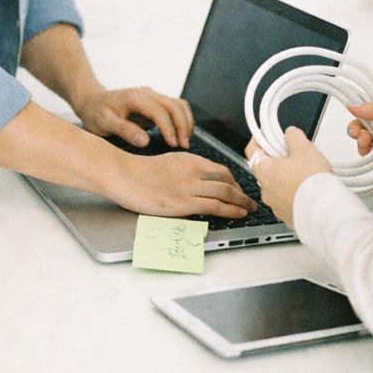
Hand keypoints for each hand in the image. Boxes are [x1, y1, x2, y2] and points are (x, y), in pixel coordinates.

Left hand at [77, 87, 193, 148]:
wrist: (92, 103)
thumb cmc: (96, 112)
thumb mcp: (104, 123)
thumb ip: (124, 130)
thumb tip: (145, 140)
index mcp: (135, 97)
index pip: (159, 111)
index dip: (169, 128)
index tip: (172, 144)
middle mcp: (146, 94)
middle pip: (174, 105)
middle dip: (183, 125)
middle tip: (183, 146)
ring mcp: (152, 98)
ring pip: (179, 105)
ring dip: (185, 122)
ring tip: (184, 142)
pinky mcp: (155, 104)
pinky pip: (175, 109)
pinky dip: (182, 120)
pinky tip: (180, 135)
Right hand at [111, 151, 256, 218]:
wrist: (122, 175)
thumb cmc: (137, 173)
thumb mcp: (167, 163)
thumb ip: (184, 170)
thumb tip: (196, 182)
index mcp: (188, 159)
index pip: (220, 169)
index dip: (234, 181)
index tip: (237, 189)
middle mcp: (193, 171)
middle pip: (228, 180)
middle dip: (242, 192)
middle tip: (248, 200)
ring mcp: (189, 186)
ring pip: (226, 192)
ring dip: (242, 202)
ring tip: (249, 208)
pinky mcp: (184, 202)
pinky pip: (216, 205)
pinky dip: (232, 210)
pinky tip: (238, 213)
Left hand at [245, 128, 332, 227]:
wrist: (325, 211)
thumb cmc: (312, 182)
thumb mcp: (305, 149)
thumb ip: (294, 137)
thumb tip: (290, 134)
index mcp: (264, 171)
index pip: (252, 151)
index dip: (257, 140)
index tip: (264, 134)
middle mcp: (265, 190)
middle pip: (266, 169)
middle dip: (276, 160)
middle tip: (290, 153)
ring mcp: (275, 205)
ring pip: (276, 186)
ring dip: (285, 178)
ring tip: (303, 173)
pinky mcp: (287, 216)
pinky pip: (287, 201)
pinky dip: (293, 194)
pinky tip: (306, 189)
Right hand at [346, 101, 372, 188]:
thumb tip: (354, 104)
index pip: (370, 113)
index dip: (359, 113)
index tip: (351, 111)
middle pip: (364, 129)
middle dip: (357, 129)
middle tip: (358, 131)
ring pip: (363, 145)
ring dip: (362, 142)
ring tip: (367, 142)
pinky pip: (369, 162)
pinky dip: (367, 157)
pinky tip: (372, 155)